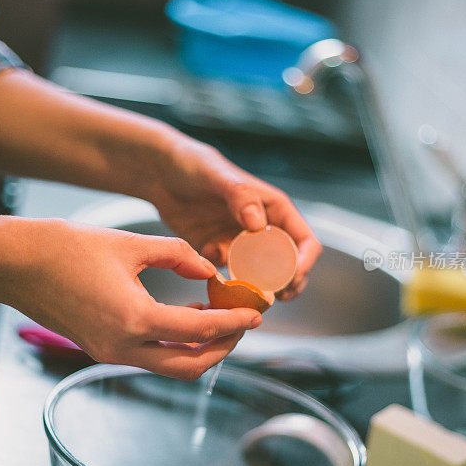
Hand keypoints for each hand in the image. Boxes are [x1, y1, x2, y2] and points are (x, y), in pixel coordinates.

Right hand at [0, 218, 261, 378]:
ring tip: (219, 318)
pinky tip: (186, 316)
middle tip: (242, 323)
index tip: (256, 314)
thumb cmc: (66, 248)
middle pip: (190, 365)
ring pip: (170, 366)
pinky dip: (175, 344)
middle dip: (224, 348)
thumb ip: (178, 256)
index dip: (234, 322)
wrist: (17, 263)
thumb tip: (209, 271)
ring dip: (200, 349)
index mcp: (135, 318)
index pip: (200, 330)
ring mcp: (110, 352)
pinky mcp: (102, 349)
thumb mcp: (130, 244)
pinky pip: (150, 356)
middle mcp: (123, 346)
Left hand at [150, 136, 322, 298]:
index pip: (304, 240)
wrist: (161, 173)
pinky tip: (213, 273)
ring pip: (262, 276)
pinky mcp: (219, 253)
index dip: (304, 262)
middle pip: (289, 266)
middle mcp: (262, 229)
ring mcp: (241, 244)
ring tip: (250, 300)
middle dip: (287, 285)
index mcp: (274, 209)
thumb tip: (259, 225)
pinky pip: (230, 276)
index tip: (293, 279)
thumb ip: (241, 196)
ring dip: (259, 290)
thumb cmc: (194, 165)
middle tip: (276, 299)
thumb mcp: (217, 175)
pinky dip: (227, 284)